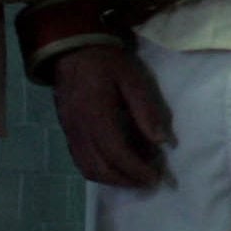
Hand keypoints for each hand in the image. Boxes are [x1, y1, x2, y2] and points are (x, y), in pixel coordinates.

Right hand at [53, 45, 172, 186]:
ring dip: (113, 180)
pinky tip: (115, 168)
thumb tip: (163, 142)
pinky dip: (99, 172)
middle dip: (127, 180)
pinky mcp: (67, 132)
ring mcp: (70, 133)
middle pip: (101, 168)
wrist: (72, 49)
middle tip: (148, 181)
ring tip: (134, 178)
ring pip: (88, 169)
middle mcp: (80, 129)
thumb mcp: (132, 79)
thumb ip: (146, 111)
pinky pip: (80, 161)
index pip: (117, 153)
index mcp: (96, 115)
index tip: (156, 177)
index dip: (137, 170)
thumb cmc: (106, 62)